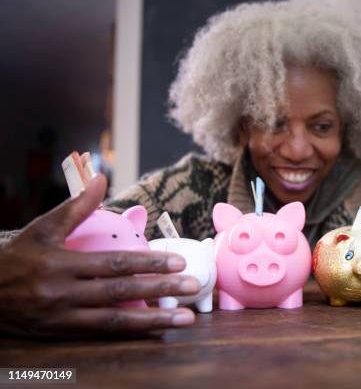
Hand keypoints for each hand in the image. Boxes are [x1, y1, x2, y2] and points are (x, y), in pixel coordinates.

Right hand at [0, 175, 201, 337]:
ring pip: (115, 320)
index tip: (179, 262)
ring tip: (186, 319)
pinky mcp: (61, 334)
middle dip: (160, 289)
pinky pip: (101, 334)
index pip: (114, 263)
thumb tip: (101, 177)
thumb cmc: (18, 256)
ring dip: (154, 320)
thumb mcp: (44, 228)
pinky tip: (155, 330)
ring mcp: (62, 318)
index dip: (149, 264)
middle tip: (193, 286)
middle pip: (120, 291)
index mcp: (61, 264)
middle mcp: (63, 293)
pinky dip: (130, 332)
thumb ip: (76, 206)